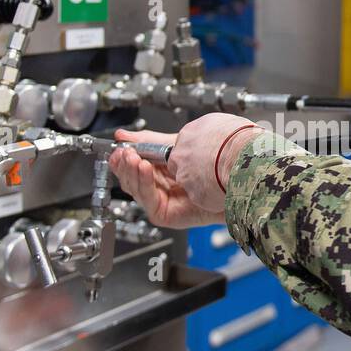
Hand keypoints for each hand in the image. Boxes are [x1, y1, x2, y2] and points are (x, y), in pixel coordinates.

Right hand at [108, 128, 223, 228]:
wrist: (232, 176)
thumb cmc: (212, 163)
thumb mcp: (174, 146)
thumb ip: (148, 142)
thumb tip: (123, 135)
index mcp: (159, 172)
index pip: (133, 167)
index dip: (123, 158)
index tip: (118, 148)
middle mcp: (159, 188)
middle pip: (131, 180)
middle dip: (126, 165)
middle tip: (123, 153)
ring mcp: (162, 202)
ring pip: (136, 189)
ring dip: (132, 172)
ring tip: (133, 158)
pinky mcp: (166, 215)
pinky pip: (148, 200)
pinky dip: (144, 183)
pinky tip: (145, 168)